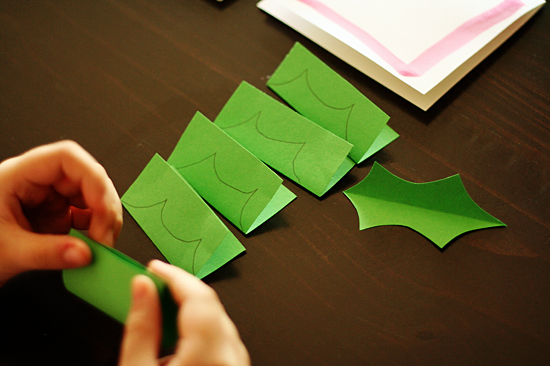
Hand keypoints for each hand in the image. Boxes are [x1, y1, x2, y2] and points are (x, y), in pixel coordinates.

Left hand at [0, 140, 122, 284]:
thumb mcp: (5, 251)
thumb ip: (47, 253)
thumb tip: (85, 253)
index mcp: (19, 175)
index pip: (67, 157)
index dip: (92, 176)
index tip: (102, 206)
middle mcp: (37, 183)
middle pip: (85, 178)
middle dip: (103, 205)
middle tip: (106, 235)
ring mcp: (47, 199)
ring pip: (91, 197)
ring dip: (103, 219)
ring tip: (102, 243)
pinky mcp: (53, 217)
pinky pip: (85, 216)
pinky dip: (95, 230)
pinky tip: (94, 245)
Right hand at [119, 260, 249, 365]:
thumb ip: (140, 329)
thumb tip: (141, 288)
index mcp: (210, 357)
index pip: (199, 297)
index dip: (175, 276)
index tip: (155, 269)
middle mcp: (231, 360)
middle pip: (211, 308)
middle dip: (182, 293)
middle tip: (153, 287)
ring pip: (219, 325)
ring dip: (192, 315)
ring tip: (161, 315)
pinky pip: (223, 345)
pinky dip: (202, 335)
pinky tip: (178, 344)